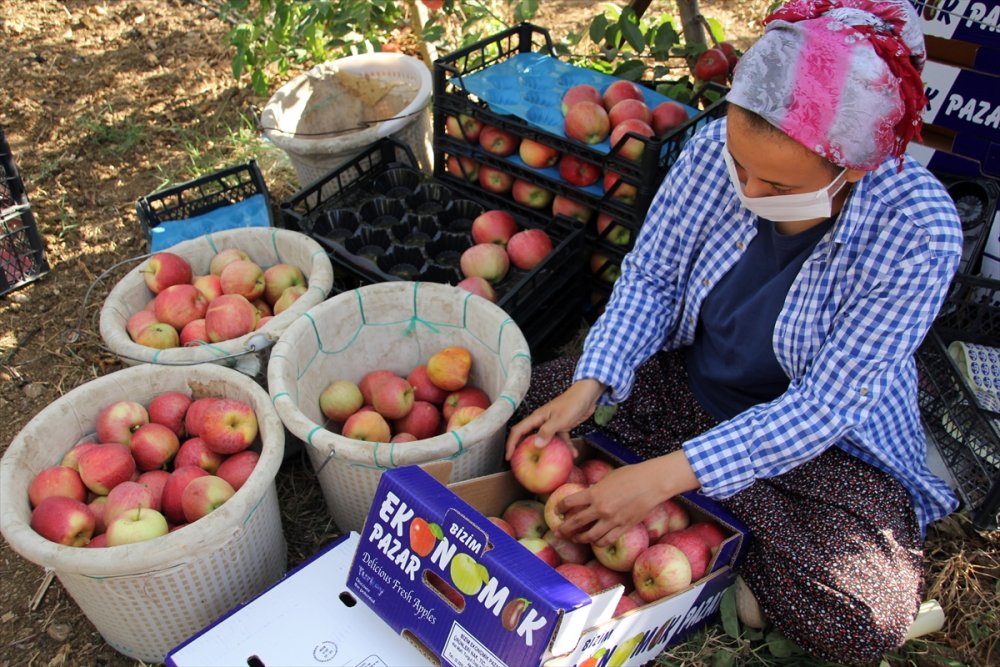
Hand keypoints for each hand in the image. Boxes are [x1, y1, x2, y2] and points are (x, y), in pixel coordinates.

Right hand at [505, 379, 604, 459]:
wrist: (587, 394)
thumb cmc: (572, 404)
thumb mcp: (559, 419)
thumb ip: (547, 432)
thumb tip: (536, 445)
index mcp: (537, 418)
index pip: (518, 430)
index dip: (511, 443)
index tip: (509, 457)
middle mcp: (542, 421)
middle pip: (529, 436)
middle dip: (525, 450)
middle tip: (523, 464)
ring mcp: (552, 424)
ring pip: (546, 440)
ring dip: (548, 451)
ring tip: (548, 464)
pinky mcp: (562, 426)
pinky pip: (560, 439)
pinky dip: (566, 446)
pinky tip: (573, 454)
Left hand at [556, 451, 699, 546]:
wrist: (652, 483)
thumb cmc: (631, 475)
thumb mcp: (608, 478)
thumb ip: (596, 489)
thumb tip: (587, 495)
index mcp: (594, 493)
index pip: (569, 503)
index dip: (560, 508)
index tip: (557, 511)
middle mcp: (601, 509)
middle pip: (575, 523)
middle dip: (564, 529)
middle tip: (558, 531)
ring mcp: (612, 520)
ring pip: (590, 537)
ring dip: (580, 539)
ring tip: (576, 538)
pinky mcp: (624, 527)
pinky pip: (607, 541)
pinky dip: (599, 543)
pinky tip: (596, 541)